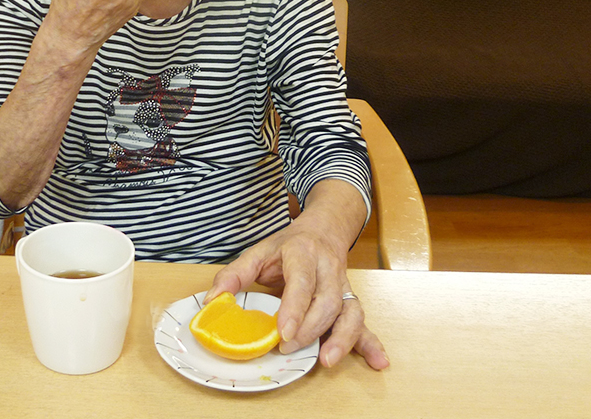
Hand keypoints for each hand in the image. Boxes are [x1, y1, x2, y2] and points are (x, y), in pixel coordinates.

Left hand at [204, 219, 388, 370]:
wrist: (323, 229)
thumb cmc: (288, 245)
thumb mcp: (258, 251)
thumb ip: (234, 274)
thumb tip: (212, 300)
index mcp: (303, 253)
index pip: (302, 281)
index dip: (295, 307)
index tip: (283, 331)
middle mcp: (328, 269)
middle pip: (328, 301)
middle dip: (310, 329)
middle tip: (288, 348)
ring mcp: (343, 285)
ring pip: (350, 311)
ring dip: (343, 338)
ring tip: (327, 360)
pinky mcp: (351, 300)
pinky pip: (363, 321)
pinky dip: (370, 342)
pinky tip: (378, 361)